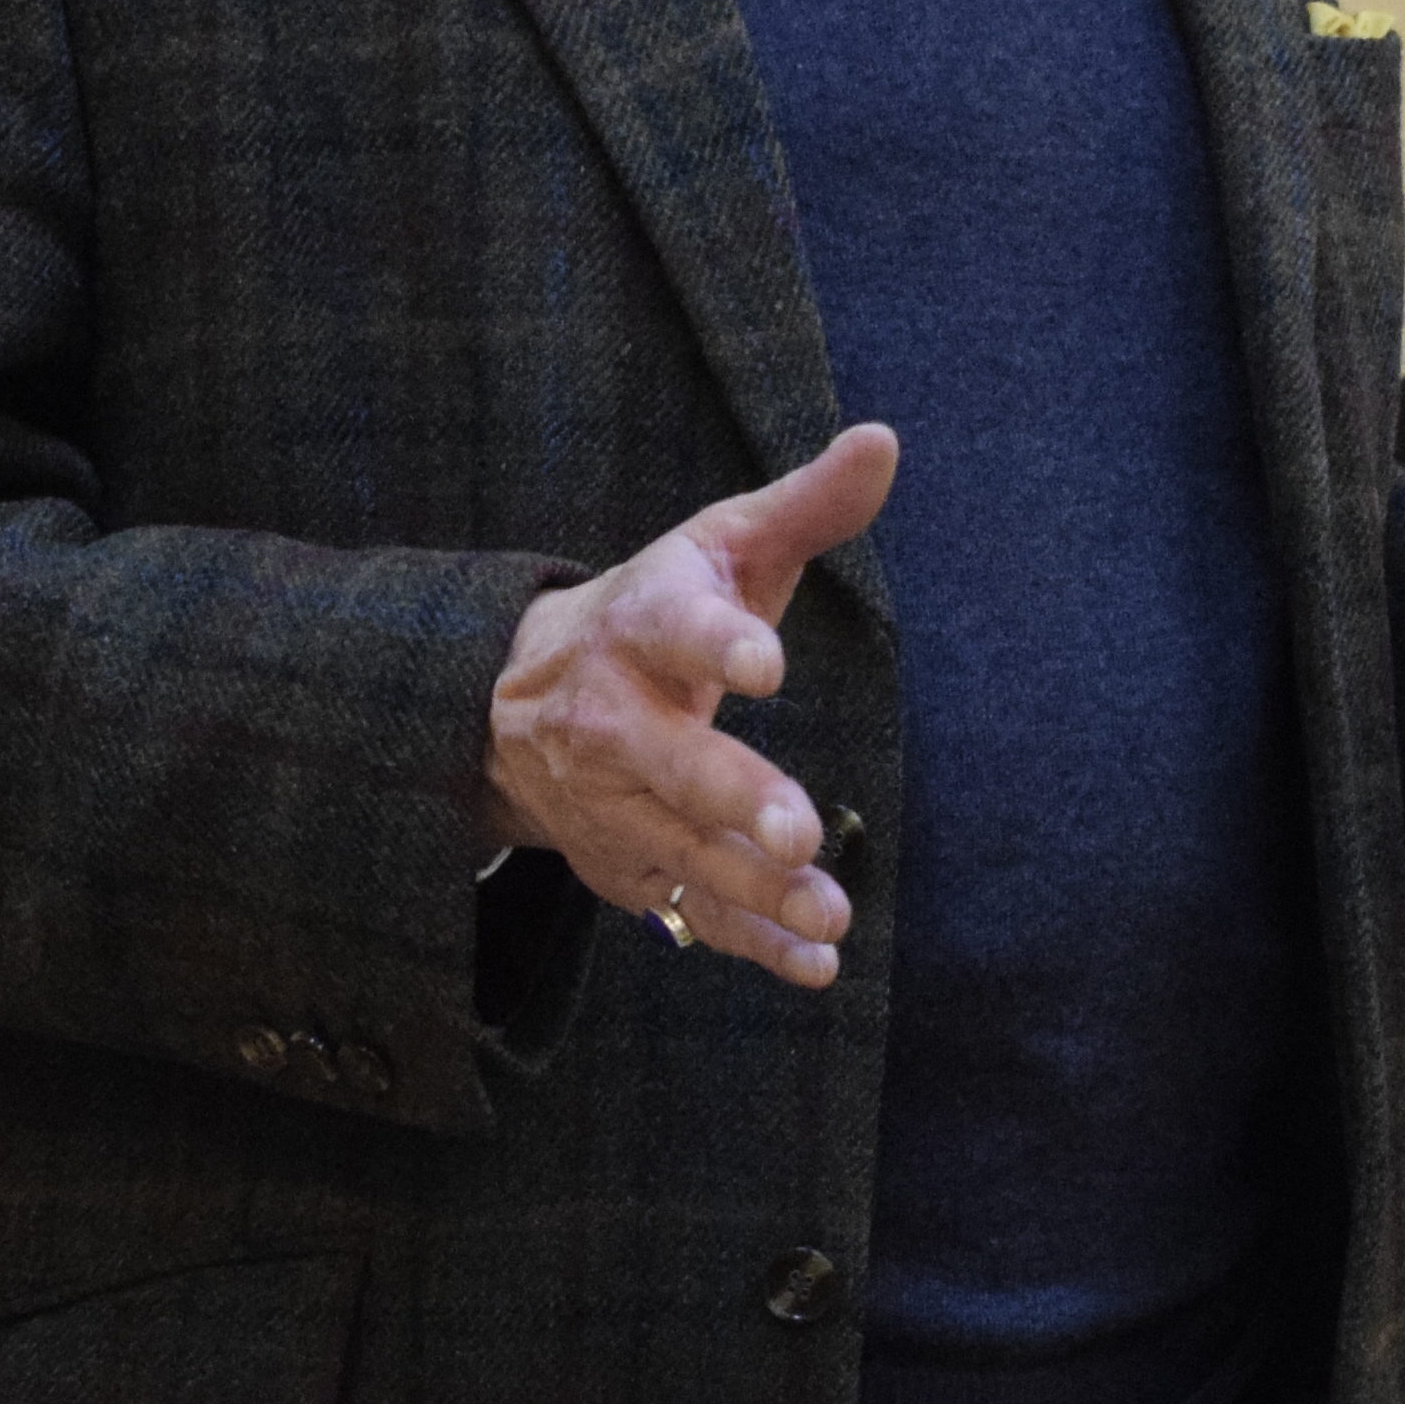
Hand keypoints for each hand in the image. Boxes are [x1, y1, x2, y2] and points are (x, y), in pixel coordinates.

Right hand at [484, 423, 897, 986]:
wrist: (520, 699)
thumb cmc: (656, 611)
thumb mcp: (719, 547)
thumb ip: (806, 506)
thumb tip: (885, 442)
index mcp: (641, 623)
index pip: (674, 629)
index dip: (718, 644)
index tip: (767, 663)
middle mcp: (614, 719)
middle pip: (672, 763)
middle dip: (733, 798)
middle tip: (797, 829)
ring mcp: (615, 802)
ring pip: (686, 850)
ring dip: (757, 888)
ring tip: (830, 911)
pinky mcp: (628, 863)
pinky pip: (693, 911)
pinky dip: (754, 942)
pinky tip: (816, 961)